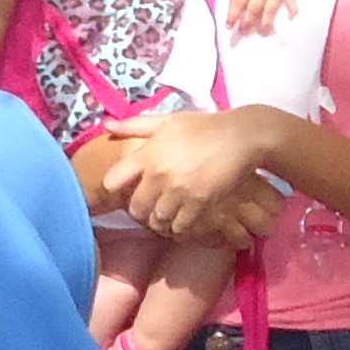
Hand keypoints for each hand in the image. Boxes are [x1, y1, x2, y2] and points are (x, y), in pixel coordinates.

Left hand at [83, 111, 279, 245]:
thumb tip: (107, 125)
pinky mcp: (199, 204)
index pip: (113, 179)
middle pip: (135, 208)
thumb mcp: (168, 121)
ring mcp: (179, 191)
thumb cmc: (203, 127)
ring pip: (157, 221)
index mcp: (148, 153)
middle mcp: (159, 174)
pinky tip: (185, 219)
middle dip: (141, 211)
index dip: (115, 187)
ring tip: (169, 215)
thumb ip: (136, 125)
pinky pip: (180, 227)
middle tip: (150, 207)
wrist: (241, 138)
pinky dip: (180, 227)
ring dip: (161, 221)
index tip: (125, 188)